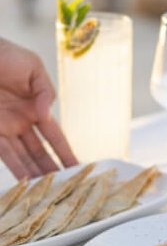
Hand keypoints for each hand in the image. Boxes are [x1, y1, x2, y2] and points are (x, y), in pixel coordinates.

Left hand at [0, 38, 77, 177]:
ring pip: (23, 158)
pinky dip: (16, 168)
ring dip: (36, 175)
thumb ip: (45, 91)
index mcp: (36, 108)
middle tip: (68, 188)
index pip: (55, 137)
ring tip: (50, 192)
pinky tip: (28, 181)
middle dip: (53, 170)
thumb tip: (47, 115)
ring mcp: (4, 128)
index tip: (80, 168)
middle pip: (40, 152)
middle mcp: (21, 122)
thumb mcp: (32, 66)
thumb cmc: (2, 53)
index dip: (66, 153)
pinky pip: (5, 154)